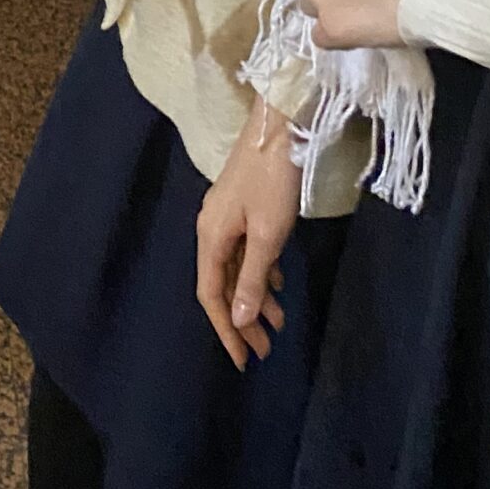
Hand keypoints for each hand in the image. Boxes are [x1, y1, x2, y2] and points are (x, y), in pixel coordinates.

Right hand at [196, 103, 299, 370]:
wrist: (279, 127)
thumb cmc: (272, 182)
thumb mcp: (267, 236)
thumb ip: (252, 279)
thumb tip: (236, 320)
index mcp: (211, 236)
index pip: (212, 294)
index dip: (225, 330)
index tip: (242, 361)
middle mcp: (212, 228)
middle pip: (223, 284)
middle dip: (242, 319)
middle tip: (265, 350)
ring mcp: (227, 216)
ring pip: (236, 268)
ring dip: (255, 297)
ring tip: (279, 324)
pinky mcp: (242, 207)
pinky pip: (246, 251)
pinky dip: (261, 273)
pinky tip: (278, 282)